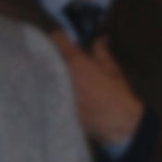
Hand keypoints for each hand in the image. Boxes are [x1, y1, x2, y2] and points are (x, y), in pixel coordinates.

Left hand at [52, 28, 146, 151]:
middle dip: (52, 53)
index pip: (56, 38)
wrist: (117, 124)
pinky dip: (49, 87)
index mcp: (75, 60)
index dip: (60, 37)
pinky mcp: (54, 104)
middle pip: (46, 55)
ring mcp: (55, 89)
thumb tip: (100, 39)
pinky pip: (47, 90)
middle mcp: (61, 72)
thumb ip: (101, 51)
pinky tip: (57, 90)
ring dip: (49, 70)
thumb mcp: (111, 68)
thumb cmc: (117, 94)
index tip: (64, 41)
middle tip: (61, 58)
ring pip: (44, 72)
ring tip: (57, 74)